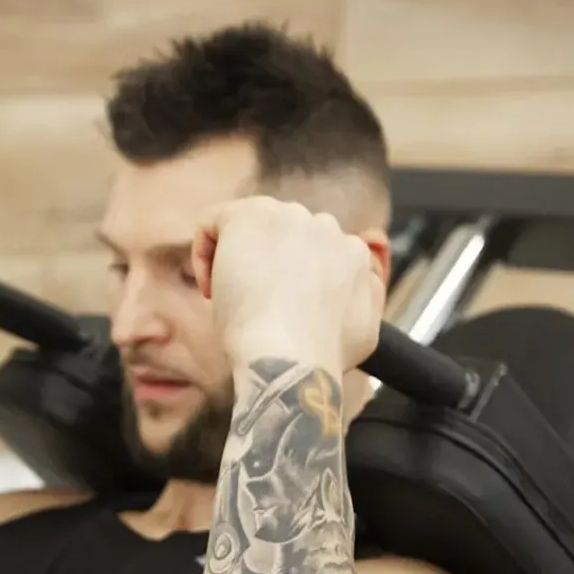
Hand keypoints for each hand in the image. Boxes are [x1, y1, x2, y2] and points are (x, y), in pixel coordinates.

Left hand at [192, 196, 383, 372]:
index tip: (278, 308)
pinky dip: (205, 251)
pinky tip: (208, 288)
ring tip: (230, 300)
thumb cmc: (320, 354)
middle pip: (283, 236)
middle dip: (265, 266)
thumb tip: (367, 274)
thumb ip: (368, 294)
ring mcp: (287, 218)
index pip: (315, 252)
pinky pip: (215, 220)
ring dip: (236, 260)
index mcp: (353, 253)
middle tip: (251, 305)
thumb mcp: (366, 329)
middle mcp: (324, 227)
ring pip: (250, 228)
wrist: (290, 356)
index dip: (291, 281)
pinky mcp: (247, 217)